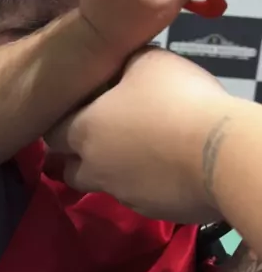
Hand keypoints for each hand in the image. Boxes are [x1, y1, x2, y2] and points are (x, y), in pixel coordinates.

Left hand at [48, 47, 232, 222]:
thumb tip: (121, 68)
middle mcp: (95, 168)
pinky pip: (139, 196)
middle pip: (69, 169)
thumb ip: (124, 64)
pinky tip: (164, 168)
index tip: (73, 113)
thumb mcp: (147, 60)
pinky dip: (145, 184)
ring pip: (104, 185)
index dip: (59, 123)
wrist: (220, 154)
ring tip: (134, 154)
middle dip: (76, 156)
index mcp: (84, 131)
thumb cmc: (176, 100)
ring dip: (111, 171)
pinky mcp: (153, 211)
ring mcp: (123, 195)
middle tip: (98, 138)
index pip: (51, 133)